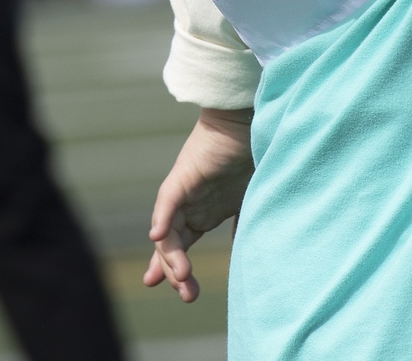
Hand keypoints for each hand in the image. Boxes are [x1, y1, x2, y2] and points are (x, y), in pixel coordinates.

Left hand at [143, 106, 253, 302]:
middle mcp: (190, 205)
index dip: (178, 270)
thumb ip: (246, 224)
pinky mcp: (183, 177)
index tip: (184, 292)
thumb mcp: (251, 198)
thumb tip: (253, 253)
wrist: (249, 117)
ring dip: (171, 255)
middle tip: (186, 294)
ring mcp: (184, 192)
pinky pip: (167, 201)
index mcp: (204, 211)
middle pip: (173, 245)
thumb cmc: (253, 151)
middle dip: (175, 271)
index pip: (184, 246)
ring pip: (168, 231)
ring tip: (179, 276)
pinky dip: (163, 219)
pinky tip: (158, 236)